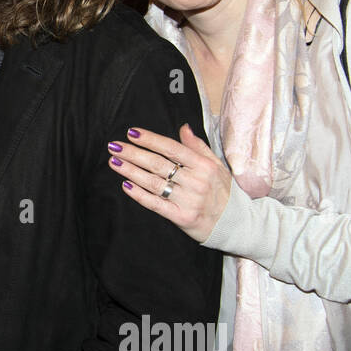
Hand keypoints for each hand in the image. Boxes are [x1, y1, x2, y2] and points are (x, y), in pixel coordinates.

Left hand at [107, 124, 231, 242]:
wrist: (236, 223)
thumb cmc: (223, 191)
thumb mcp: (216, 165)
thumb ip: (197, 146)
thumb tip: (183, 127)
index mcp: (204, 165)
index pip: (172, 148)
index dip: (150, 139)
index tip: (131, 133)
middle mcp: (196, 181)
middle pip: (158, 164)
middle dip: (133, 153)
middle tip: (114, 146)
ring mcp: (189, 200)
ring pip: (154, 183)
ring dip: (131, 171)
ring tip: (114, 162)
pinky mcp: (182, 217)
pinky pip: (157, 204)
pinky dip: (140, 195)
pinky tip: (126, 185)